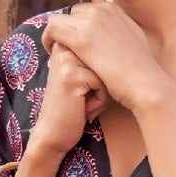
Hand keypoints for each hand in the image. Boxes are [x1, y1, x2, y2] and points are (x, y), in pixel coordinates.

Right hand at [28, 40, 104, 164]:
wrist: (53, 133)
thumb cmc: (71, 107)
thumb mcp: (81, 76)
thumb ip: (93, 59)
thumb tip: (123, 49)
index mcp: (65, 43)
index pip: (103, 50)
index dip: (101, 74)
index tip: (82, 88)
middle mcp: (64, 47)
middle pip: (106, 61)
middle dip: (101, 83)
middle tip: (82, 98)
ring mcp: (66, 60)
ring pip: (106, 72)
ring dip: (101, 93)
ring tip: (82, 103)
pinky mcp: (72, 75)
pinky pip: (103, 85)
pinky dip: (98, 102)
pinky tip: (82, 109)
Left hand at [43, 0, 172, 119]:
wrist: (146, 84)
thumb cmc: (142, 68)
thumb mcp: (134, 37)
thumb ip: (119, 21)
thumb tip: (99, 1)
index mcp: (113, 8)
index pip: (85, 8)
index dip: (78, 25)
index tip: (76, 41)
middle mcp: (102, 10)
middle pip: (71, 13)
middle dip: (67, 29)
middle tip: (65, 48)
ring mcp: (92, 22)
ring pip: (58, 19)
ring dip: (54, 34)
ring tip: (55, 51)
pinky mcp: (82, 38)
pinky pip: (52, 29)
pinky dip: (47, 39)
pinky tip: (51, 53)